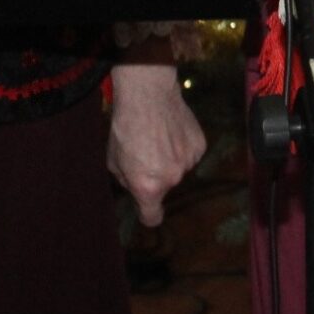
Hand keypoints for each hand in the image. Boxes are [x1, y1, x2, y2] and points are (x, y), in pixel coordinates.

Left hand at [106, 62, 204, 226]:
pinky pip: (190, 154)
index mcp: (148, 187)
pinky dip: (182, 147)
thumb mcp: (113, 161)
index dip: (148, 214)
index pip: (153, 217)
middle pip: (165, 188)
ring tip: (159, 138)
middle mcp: (172, 179)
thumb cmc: (125, 127)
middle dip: (156, 177)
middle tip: (146, 154)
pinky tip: (172, 131)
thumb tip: (135, 187)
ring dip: (171, 160)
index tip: (146, 208)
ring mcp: (189, 162)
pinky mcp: (200, 146)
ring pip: (179, 170)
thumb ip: (126, 181)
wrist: (148, 95)